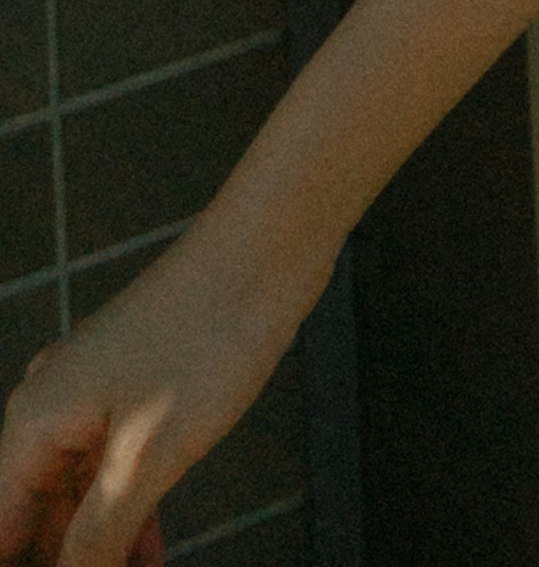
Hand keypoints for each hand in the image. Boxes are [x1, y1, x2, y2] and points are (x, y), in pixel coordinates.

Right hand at [0, 210, 311, 566]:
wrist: (269, 247)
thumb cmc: (208, 334)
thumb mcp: (149, 456)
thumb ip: (97, 535)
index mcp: (32, 424)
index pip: (1, 532)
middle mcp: (51, 411)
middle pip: (34, 520)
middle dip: (65, 562)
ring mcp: (94, 399)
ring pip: (79, 500)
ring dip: (99, 551)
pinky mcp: (137, 394)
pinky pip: (115, 472)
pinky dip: (129, 517)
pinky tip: (150, 556)